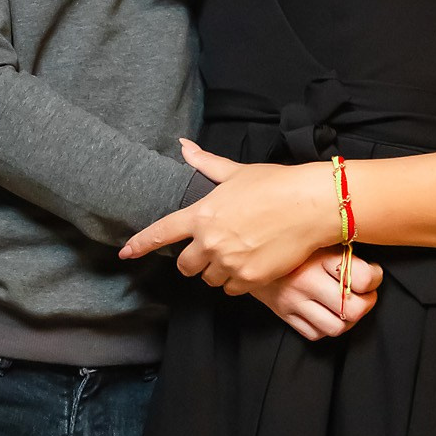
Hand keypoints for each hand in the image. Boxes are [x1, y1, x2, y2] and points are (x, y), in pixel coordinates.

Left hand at [120, 138, 340, 292]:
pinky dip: (237, 282)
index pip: (160, 232)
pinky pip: (231, 289)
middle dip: (194, 261)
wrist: (310, 205)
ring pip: (209, 279)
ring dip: (217, 271)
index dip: (140, 244)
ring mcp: (229, 262)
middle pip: (185, 266)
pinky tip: (250, 266)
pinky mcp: (249, 279)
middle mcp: (209, 241)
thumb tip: (183, 146)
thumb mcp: (236, 172)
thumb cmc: (275, 185)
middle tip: (212, 251)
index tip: (125, 254)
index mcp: (201, 214)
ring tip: (237, 255)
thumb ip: (205, 164)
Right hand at [251, 249, 383, 340]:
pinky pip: (314, 334)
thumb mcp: (316, 236)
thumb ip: (342, 247)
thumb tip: (371, 264)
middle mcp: (306, 282)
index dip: (375, 278)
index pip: (363, 279)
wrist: (247, 250)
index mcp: (319, 257)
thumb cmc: (290, 241)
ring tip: (346, 305)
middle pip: (353, 310)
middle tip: (364, 293)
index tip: (372, 273)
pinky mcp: (283, 314)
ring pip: (336, 328)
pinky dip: (325, 327)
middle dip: (366, 303)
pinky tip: (326, 312)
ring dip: (347, 320)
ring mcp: (293, 301)